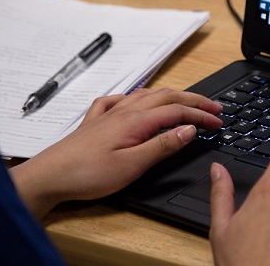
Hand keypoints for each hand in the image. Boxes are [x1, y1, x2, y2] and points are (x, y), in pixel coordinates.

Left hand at [10, 88, 222, 218]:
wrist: (51, 174)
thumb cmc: (88, 173)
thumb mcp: (132, 165)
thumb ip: (162, 145)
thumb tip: (189, 129)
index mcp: (136, 120)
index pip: (178, 110)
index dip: (201, 114)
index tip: (218, 120)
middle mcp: (124, 110)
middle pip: (166, 96)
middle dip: (193, 99)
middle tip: (213, 107)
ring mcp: (109, 113)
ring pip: (146, 95)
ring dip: (170, 96)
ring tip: (185, 102)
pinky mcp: (97, 120)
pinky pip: (121, 100)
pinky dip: (137, 97)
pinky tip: (136, 101)